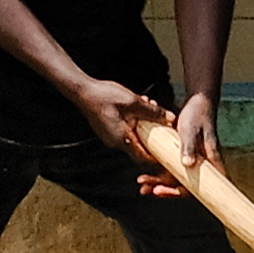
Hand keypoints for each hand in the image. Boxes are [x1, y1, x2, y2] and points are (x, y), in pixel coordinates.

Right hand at [76, 78, 181, 194]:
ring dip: (145, 124)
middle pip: (141, 145)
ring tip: (151, 106)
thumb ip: (153, 112)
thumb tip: (171, 119)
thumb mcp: (134, 102)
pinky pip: (126, 128)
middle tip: (165, 124)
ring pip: (134, 134)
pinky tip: (139, 105)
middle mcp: (115, 141)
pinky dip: (136, 120)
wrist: (82, 91)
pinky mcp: (108, 128)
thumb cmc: (104, 97)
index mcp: (122, 139)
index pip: (143, 158)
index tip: (169, 161)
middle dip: (155, 135)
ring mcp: (110, 135)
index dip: (157, 161)